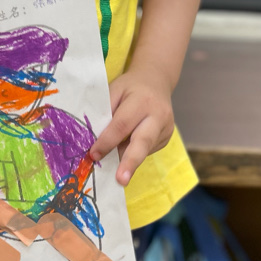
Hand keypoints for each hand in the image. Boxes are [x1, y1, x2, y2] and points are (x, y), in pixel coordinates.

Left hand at [89, 68, 174, 186]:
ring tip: (117, 166)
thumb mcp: (114, 90)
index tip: (94, 155)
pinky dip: (134, 153)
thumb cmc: (129, 87)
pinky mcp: (167, 137)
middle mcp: (158, 115)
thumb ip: (106, 112)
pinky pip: (147, 150)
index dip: (107, 141)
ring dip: (127, 160)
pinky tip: (129, 147)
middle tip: (121, 180)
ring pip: (144, 149)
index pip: (122, 124)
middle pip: (143, 141)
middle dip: (130, 162)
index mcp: (142, 100)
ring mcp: (166, 127)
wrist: (156, 81)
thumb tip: (94, 140)